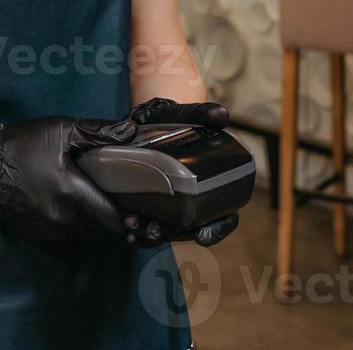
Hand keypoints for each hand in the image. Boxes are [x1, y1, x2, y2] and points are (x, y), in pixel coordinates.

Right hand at [0, 115, 137, 244]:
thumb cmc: (21, 146)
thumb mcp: (60, 130)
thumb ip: (98, 132)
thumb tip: (132, 132)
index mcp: (72, 194)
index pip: (114, 219)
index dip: (131, 216)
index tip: (139, 206)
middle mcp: (64, 220)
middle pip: (104, 229)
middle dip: (116, 216)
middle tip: (122, 197)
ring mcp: (50, 231)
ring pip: (88, 233)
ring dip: (98, 220)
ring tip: (100, 197)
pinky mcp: (40, 235)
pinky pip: (69, 234)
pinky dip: (78, 223)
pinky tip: (75, 203)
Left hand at [121, 97, 236, 247]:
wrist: (152, 119)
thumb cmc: (176, 119)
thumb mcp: (188, 114)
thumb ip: (204, 114)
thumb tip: (222, 116)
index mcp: (213, 185)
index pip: (225, 216)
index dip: (218, 229)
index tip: (202, 237)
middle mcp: (195, 200)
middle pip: (191, 230)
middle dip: (173, 236)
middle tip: (155, 232)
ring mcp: (173, 205)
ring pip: (168, 232)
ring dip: (152, 237)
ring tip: (135, 231)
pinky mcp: (152, 204)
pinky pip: (149, 226)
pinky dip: (139, 232)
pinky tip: (127, 230)